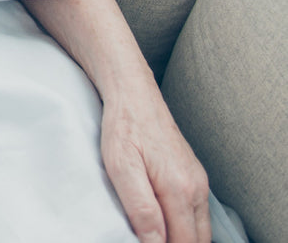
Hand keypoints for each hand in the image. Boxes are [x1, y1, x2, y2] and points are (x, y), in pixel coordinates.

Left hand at [100, 91, 209, 242]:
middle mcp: (196, 188)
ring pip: (200, 229)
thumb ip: (141, 208)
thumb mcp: (121, 166)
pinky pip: (197, 213)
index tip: (144, 242)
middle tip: (147, 239)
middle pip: (197, 240)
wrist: (133, 93)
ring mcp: (199, 181)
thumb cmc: (124, 126)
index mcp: (180, 189)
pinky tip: (164, 221)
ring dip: (182, 238)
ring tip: (154, 233)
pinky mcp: (194, 175)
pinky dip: (185, 225)